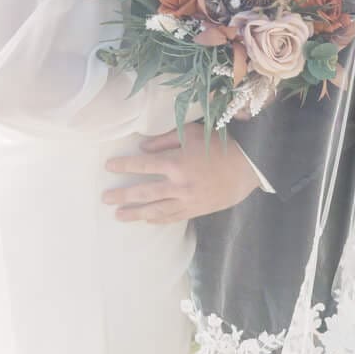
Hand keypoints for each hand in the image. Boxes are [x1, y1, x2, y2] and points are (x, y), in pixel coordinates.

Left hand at [103, 128, 261, 222]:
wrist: (249, 167)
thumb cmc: (220, 145)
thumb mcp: (192, 133)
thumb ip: (165, 139)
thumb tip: (142, 148)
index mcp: (176, 162)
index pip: (142, 165)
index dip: (124, 166)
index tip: (109, 167)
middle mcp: (178, 185)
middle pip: (143, 192)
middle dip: (122, 195)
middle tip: (105, 198)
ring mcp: (187, 200)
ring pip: (156, 210)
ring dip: (135, 214)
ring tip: (118, 216)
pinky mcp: (196, 210)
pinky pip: (172, 217)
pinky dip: (158, 219)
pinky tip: (146, 220)